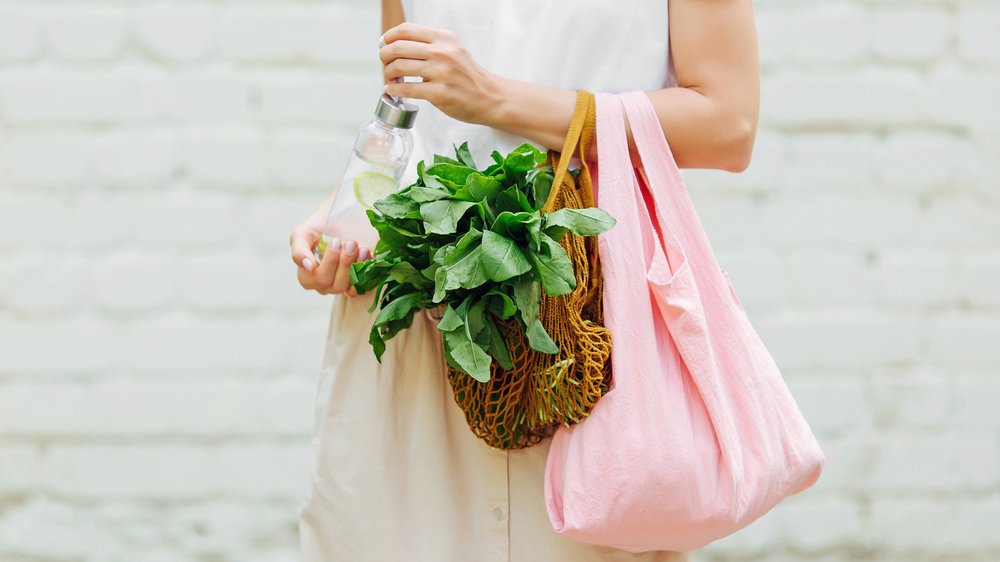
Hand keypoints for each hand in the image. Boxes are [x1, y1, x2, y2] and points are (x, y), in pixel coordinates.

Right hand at [289, 221, 370, 296]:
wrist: (339, 219)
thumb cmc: (318, 227)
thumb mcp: (303, 234)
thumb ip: (299, 250)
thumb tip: (308, 266)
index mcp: (307, 276)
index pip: (317, 279)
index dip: (329, 262)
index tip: (336, 241)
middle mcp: (324, 285)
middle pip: (334, 284)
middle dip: (344, 262)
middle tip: (351, 243)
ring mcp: (341, 286)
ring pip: (349, 287)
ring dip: (356, 266)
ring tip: (361, 248)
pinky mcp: (357, 283)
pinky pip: (363, 286)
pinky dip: (366, 271)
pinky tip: (367, 254)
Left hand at [380, 22, 500, 124]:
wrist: (489, 96)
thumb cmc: (468, 75)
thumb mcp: (453, 49)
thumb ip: (431, 45)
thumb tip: (398, 46)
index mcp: (444, 38)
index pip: (406, 30)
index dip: (389, 37)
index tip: (384, 45)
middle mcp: (443, 52)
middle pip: (398, 47)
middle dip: (385, 56)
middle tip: (385, 64)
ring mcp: (441, 72)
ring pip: (399, 67)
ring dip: (388, 74)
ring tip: (389, 79)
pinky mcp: (440, 93)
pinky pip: (407, 89)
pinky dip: (394, 90)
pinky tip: (392, 91)